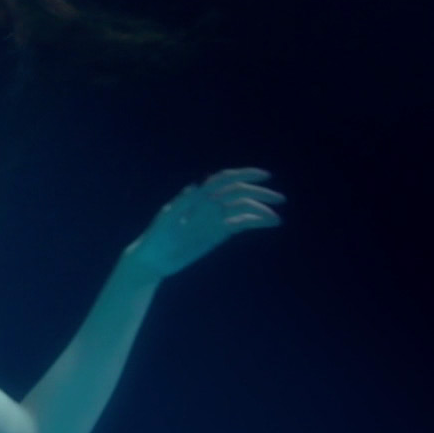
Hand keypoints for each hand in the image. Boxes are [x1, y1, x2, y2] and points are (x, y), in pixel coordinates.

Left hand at [124, 168, 284, 280]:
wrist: (154, 258)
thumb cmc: (156, 236)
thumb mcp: (167, 219)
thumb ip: (183, 203)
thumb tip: (199, 185)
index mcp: (198, 196)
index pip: (224, 180)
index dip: (244, 174)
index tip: (264, 176)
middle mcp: (209, 204)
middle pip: (239, 193)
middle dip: (260, 194)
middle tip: (279, 198)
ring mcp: (215, 218)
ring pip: (243, 209)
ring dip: (260, 211)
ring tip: (276, 218)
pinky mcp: (218, 233)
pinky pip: (240, 224)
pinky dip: (255, 222)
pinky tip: (268, 223)